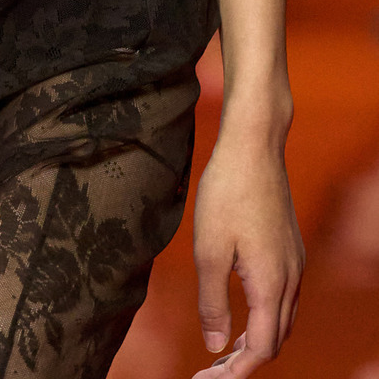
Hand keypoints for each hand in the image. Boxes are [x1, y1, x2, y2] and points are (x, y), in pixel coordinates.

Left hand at [191, 130, 303, 376]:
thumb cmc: (227, 192)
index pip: (260, 349)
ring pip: (281, 321)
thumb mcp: (208, 249)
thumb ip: (212, 302)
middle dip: (244, 362)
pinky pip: (283, 299)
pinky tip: (240, 312)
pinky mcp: (289, 249)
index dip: (234, 372)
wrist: (254, 146)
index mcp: (272, 284)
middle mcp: (291, 278)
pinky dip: (263, 317)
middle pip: (274, 340)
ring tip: (222, 350)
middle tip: (209, 371)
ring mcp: (294, 263)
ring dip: (255, 341)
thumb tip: (214, 346)